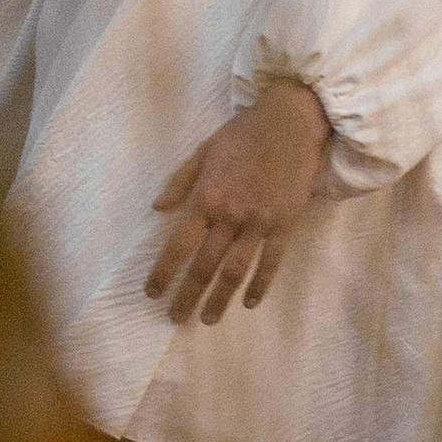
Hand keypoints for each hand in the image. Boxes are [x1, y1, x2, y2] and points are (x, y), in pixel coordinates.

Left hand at [145, 77, 330, 323]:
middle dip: (187, 295)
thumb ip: (179, 182)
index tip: (152, 293)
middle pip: (205, 266)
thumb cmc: (242, 134)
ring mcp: (259, 222)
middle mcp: (230, 215)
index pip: (179, 245)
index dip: (163, 272)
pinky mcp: (285, 224)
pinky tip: (249, 302)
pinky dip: (260, 284)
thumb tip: (157, 209)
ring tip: (208, 319)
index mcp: (206, 198)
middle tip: (176, 318)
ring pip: (236, 271)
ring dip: (220, 299)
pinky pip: (271, 261)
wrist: (288, 122)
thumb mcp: (202, 151)